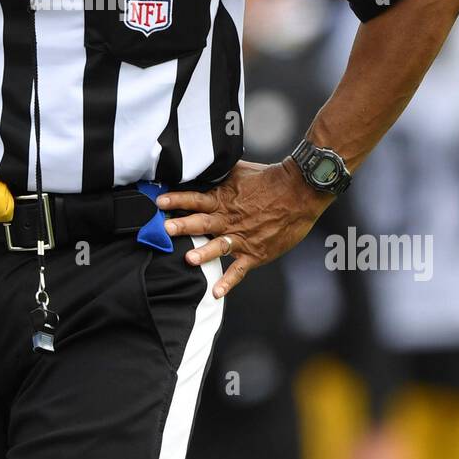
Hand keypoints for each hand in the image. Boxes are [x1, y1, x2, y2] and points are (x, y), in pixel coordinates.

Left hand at [156, 157, 333, 297]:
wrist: (299, 192)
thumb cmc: (270, 179)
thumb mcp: (239, 171)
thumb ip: (219, 173)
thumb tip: (202, 165)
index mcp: (223, 199)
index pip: (195, 199)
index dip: (176, 200)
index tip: (159, 202)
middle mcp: (229, 219)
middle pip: (202, 222)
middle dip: (182, 226)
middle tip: (165, 230)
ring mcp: (242, 237)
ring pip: (218, 245)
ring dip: (203, 252)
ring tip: (188, 259)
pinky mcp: (255, 252)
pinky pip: (239, 269)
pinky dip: (228, 282)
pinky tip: (216, 292)